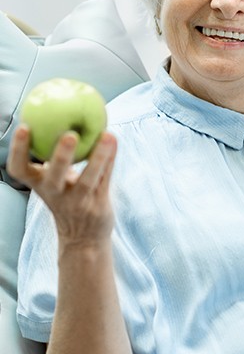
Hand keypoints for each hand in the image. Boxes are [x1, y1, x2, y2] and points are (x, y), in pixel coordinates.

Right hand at [6, 125, 116, 244]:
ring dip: (98, 157)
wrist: (83, 238)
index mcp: (39, 185)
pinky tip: (114, 141)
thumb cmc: (67, 198)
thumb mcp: (55, 180)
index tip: (24, 127)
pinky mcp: (97, 206)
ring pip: (87, 179)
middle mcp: (55, 195)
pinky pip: (105, 180)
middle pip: (54, 177)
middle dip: (60, 157)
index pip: (19, 169)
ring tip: (108, 135)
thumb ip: (53, 157)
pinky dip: (110, 160)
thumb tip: (57, 115)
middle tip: (69, 134)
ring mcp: (77, 202)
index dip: (18, 150)